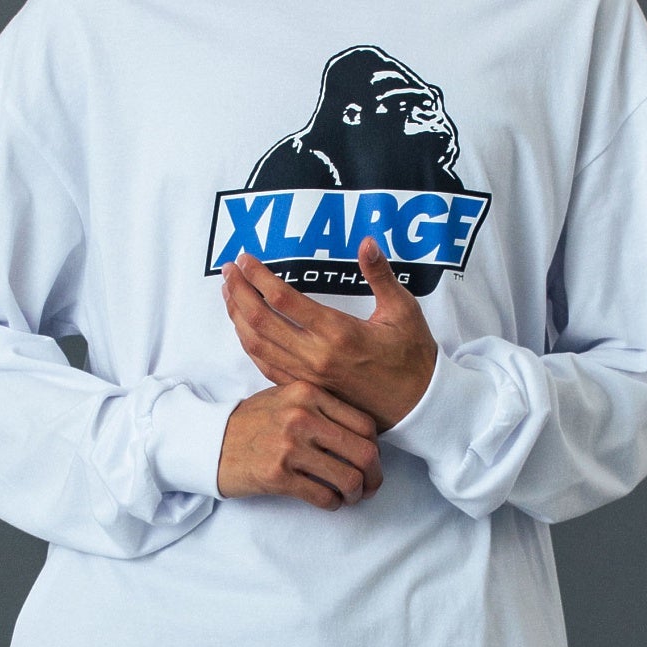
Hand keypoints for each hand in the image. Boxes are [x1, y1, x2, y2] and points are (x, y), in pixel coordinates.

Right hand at [216, 381, 383, 507]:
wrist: (210, 442)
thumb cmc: (253, 422)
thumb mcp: (286, 397)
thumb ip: (322, 405)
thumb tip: (366, 434)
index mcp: (308, 393)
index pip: (365, 424)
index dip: (376, 447)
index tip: (372, 459)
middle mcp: (301, 417)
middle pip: (364, 452)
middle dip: (375, 476)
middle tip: (371, 485)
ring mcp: (289, 447)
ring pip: (349, 479)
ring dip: (357, 494)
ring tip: (351, 496)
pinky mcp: (277, 476)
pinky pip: (324, 497)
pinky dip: (334, 504)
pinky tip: (330, 501)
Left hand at [220, 237, 438, 431]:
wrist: (418, 405)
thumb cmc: (413, 355)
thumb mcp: (403, 309)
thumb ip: (380, 274)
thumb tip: (366, 242)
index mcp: (338, 331)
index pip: (283, 299)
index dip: (258, 276)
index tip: (245, 258)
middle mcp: (316, 355)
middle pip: (260, 321)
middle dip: (238, 292)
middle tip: (228, 270)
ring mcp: (309, 375)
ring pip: (258, 345)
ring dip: (237, 318)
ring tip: (228, 293)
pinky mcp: (308, 388)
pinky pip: (266, 366)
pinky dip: (249, 344)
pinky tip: (243, 328)